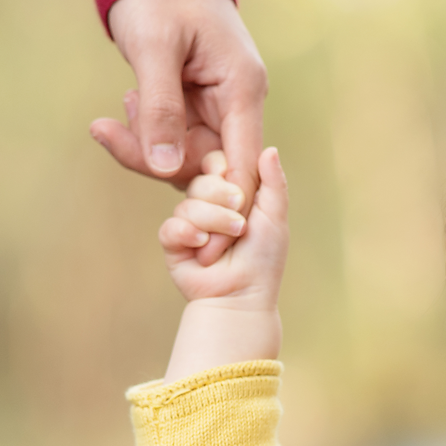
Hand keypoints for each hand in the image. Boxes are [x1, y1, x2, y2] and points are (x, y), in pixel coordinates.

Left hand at [93, 0, 267, 254]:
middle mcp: (237, 102)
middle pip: (208, 166)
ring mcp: (217, 105)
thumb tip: (168, 172)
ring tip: (110, 117)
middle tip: (107, 134)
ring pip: (186, 156)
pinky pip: (173, 139)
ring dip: (145, 146)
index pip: (241, 166)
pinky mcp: (196, 104)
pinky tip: (119, 111)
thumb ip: (161, 111)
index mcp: (242, 89)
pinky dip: (144, 133)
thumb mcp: (154, 50)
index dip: (224, 207)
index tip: (201, 244)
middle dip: (158, 162)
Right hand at [160, 148, 288, 379]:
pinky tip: (202, 248)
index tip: (241, 192)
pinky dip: (187, 235)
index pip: (216, 162)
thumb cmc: (263, 258)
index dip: (225, 172)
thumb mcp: (274, 216)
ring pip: (187, 203)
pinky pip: (171, 227)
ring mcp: (189, 222)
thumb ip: (273, 182)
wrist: (243, 296)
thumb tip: (270, 148)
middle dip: (222, 200)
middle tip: (240, 223)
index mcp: (230, 193)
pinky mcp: (173, 242)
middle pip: (201, 181)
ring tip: (228, 243)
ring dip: (212, 223)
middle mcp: (208, 204)